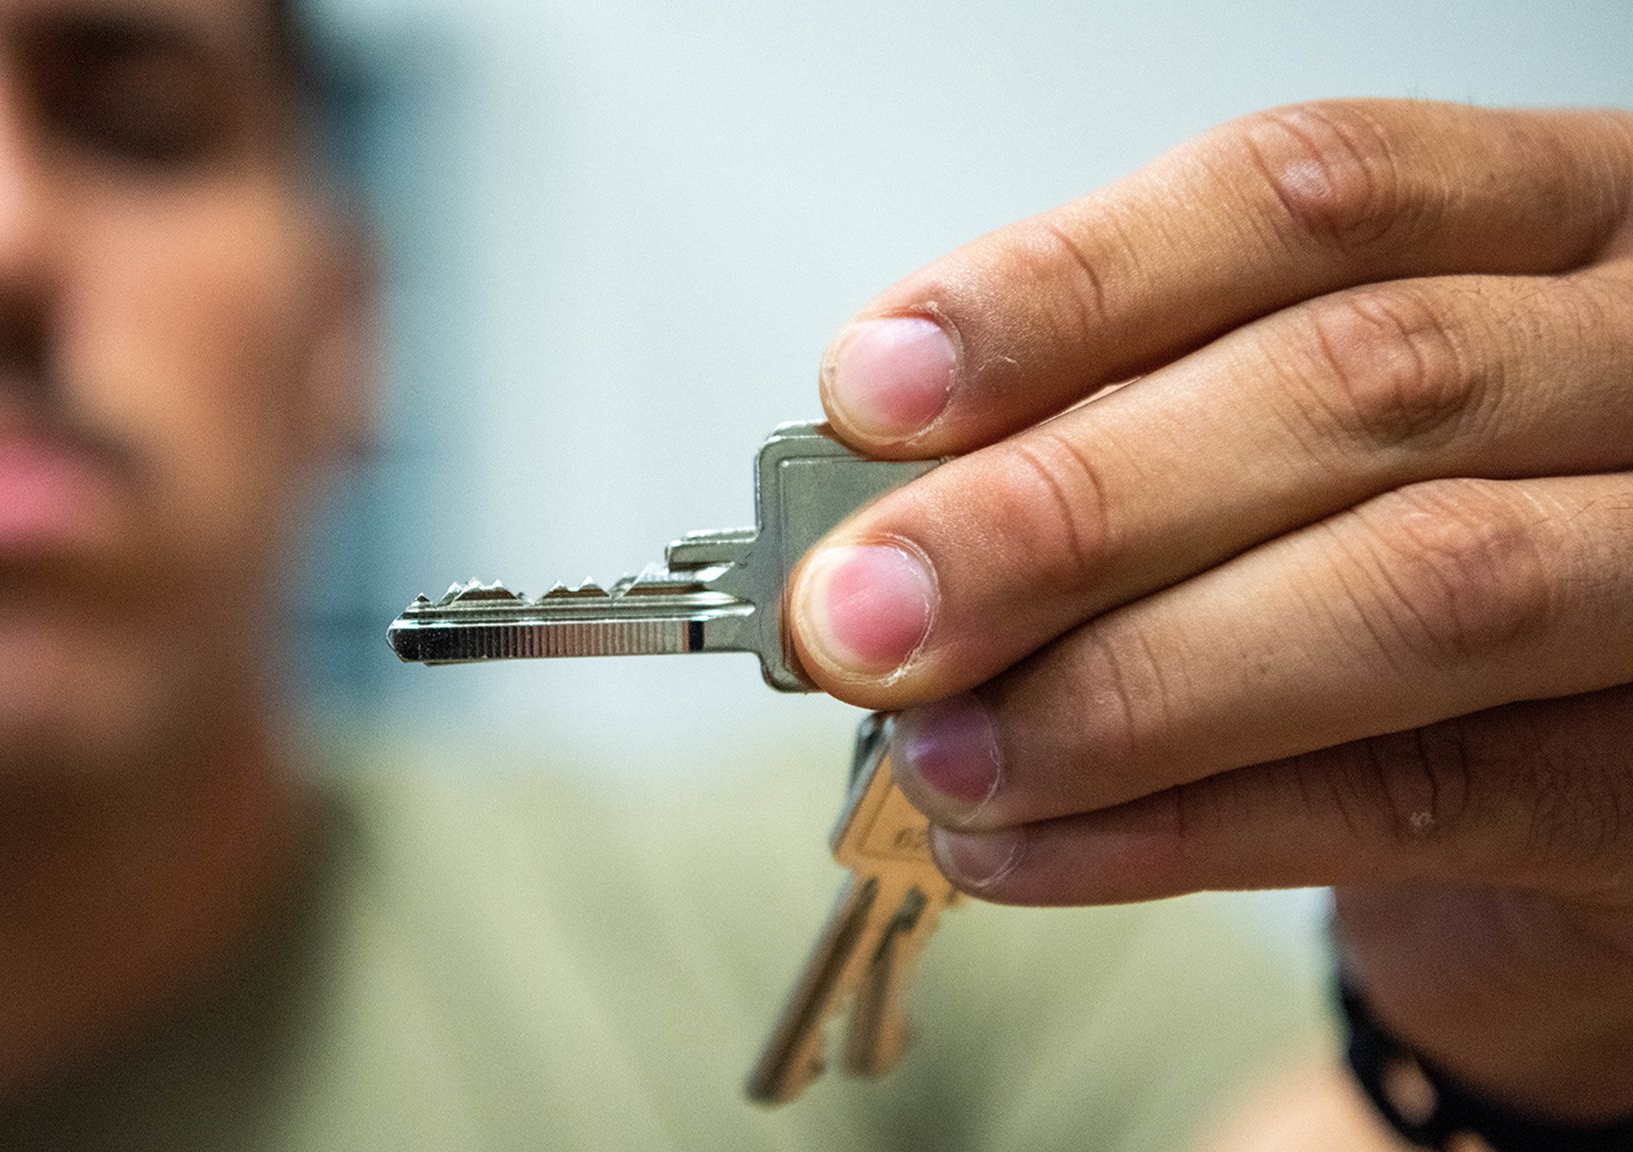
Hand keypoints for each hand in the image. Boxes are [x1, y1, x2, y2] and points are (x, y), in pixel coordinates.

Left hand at [786, 100, 1632, 1122]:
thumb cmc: (1427, 550)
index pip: (1312, 197)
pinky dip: (1190, 827)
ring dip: (1123, 686)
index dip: (1073, 287)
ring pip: (1417, 591)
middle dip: (1066, 509)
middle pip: (1361, 384)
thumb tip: (891, 502)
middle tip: (864, 611)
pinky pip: (1426, 799)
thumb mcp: (1301, 442)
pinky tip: (1030, 844)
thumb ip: (1139, 430)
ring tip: (939, 749)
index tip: (875, 389)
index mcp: (1554, 219)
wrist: (1604, 768)